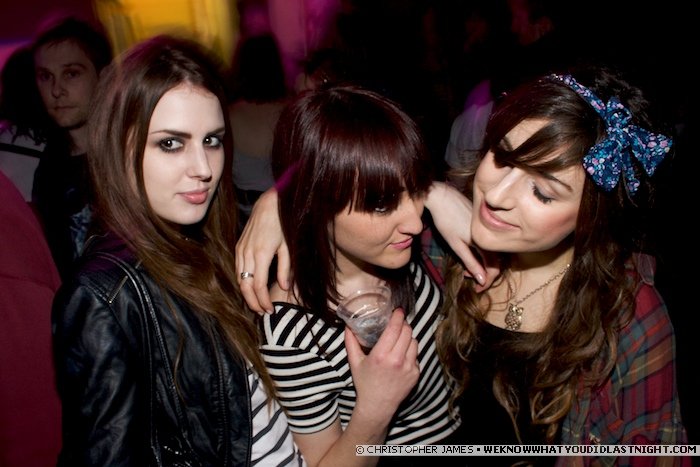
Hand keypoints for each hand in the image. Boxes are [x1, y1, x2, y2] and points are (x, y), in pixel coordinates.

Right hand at [235, 188, 290, 313]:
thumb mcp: (288, 247)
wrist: (269, 204)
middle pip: (245, 286)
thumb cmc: (283, 224)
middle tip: (262, 313)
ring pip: (239, 279)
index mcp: (262, 253)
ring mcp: (241, 249)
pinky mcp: (238, 247)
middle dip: (252, 302)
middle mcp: (248, 253)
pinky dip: (243, 282)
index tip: (270, 310)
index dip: (263, 300)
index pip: (258, 285)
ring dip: (247, 294)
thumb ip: (285, 268)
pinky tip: (251, 289)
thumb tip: (284, 287)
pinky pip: (238, 269)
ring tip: (257, 304)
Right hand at [345, 309, 418, 422]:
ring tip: (400, 339)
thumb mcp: (354, 362)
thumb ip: (351, 342)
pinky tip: (402, 355)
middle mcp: (397, 360)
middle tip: (398, 323)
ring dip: (408, 337)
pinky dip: (410, 352)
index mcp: (381, 355)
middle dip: (404, 325)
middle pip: (407, 332)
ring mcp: (409, 367)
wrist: (378, 406)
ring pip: (414, 342)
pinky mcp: (416, 374)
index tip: (398, 311)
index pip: (395, 328)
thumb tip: (347, 326)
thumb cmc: (365, 383)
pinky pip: (416, 355)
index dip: (398, 316)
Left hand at [425, 181, 498, 290]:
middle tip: (471, 280)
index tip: (478, 289)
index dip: (487, 282)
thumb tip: (483, 280)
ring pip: (491, 252)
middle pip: (495, 261)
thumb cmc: (446, 220)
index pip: (494, 268)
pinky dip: (481, 253)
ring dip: (482, 264)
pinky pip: (488, 243)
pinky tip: (469, 254)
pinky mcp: (484, 223)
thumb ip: (471, 262)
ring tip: (466, 269)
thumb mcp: (456, 245)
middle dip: (484, 274)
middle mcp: (491, 234)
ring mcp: (488, 228)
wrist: (442, 197)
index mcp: (484, 241)